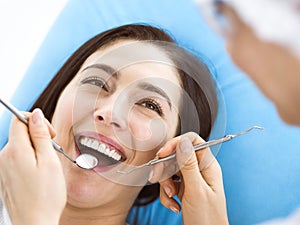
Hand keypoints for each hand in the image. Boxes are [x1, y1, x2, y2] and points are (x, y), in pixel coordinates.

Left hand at [0, 109, 65, 224]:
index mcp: (15, 151)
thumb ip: (41, 135)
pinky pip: (18, 157)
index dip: (36, 121)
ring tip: (47, 165)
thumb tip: (36, 115)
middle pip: (20, 132)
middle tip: (52, 151)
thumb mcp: (49, 161)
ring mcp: (3, 167)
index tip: (49, 133)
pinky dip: (31, 159)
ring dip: (36, 148)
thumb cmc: (45, 197)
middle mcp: (4, 157)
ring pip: (21, 145)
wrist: (35, 223)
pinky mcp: (6, 175)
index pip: (19, 119)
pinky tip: (40, 173)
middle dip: (38, 135)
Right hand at [149, 132, 228, 224]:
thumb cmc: (208, 220)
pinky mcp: (183, 191)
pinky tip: (174, 205)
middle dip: (165, 168)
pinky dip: (166, 195)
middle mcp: (199, 171)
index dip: (176, 143)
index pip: (192, 142)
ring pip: (170, 171)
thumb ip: (188, 166)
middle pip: (177, 156)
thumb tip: (183, 142)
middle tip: (157, 177)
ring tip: (170, 196)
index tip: (163, 153)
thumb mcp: (197, 191)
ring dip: (165, 184)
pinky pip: (169, 185)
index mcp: (208, 166)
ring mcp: (191, 181)